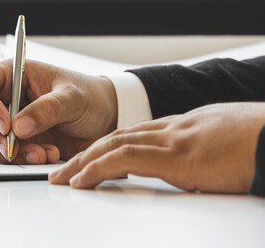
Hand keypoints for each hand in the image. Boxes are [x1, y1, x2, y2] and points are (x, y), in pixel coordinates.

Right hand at [0, 60, 117, 163]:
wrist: (105, 119)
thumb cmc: (88, 96)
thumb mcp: (72, 97)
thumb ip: (47, 109)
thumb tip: (19, 127)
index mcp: (10, 75)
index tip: (6, 124)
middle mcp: (1, 98)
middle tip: (12, 147)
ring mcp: (5, 124)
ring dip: (10, 152)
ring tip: (44, 153)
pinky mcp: (14, 145)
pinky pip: (3, 157)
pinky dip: (22, 161)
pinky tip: (47, 155)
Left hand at [50, 103, 264, 193]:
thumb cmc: (262, 145)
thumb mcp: (227, 152)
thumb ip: (204, 159)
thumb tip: (197, 174)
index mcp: (184, 128)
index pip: (135, 135)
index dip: (107, 147)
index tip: (90, 160)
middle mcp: (173, 129)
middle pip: (116, 137)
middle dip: (86, 154)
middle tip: (63, 169)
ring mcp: (172, 140)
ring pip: (113, 144)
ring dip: (83, 161)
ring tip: (63, 177)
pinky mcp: (175, 156)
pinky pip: (125, 159)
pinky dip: (98, 168)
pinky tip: (82, 180)